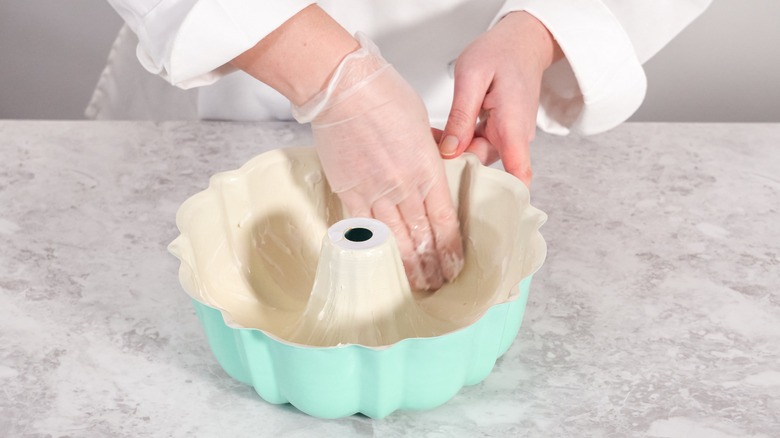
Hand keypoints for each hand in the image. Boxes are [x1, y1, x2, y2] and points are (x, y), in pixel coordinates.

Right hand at [294, 34, 463, 290]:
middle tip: (439, 286)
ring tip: (416, 285)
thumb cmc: (384, 96)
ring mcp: (374, 193)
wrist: (344, 90)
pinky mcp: (348, 192)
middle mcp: (404, 188)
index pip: (444, 221)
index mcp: (428, 170)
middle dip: (432, 265)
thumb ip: (431, 151)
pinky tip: (379, 264)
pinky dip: (373, 248)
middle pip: (422, 237)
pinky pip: (362, 228)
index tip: (456, 267)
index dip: (450, 249)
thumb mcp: (421, 124)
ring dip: (407, 265)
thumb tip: (438, 161)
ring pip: (395, 239)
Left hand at [437, 11, 560, 185]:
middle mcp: (514, 137)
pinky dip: (458, 143)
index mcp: (513, 126)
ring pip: (476, 157)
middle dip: (453, 164)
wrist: (523, 42)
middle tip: (423, 150)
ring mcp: (508, 138)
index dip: (503, 197)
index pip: (518, 174)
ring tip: (429, 136)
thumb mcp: (472, 76)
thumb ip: (461, 115)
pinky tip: (441, 134)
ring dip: (452, 152)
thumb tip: (449, 152)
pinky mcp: (500, 134)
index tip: (480, 210)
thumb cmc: (501, 52)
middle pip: (482, 167)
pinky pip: (477, 146)